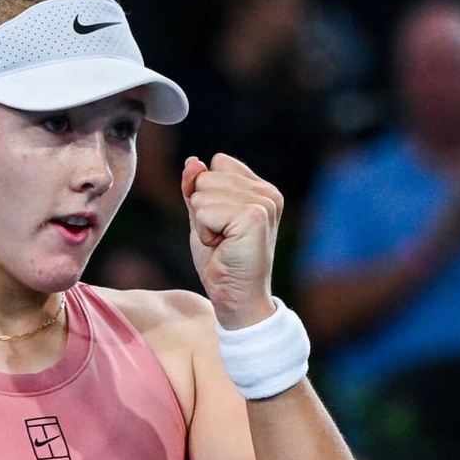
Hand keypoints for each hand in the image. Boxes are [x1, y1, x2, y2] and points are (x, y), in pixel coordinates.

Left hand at [181, 154, 281, 328]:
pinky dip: (205, 232)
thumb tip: (193, 161)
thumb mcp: (202, 217)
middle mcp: (267, 192)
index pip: (217, 163)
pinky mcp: (254, 216)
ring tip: (223, 243)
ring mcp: (263, 203)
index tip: (220, 224)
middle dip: (202, 210)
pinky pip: (204, 210)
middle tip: (222, 238)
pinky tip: (223, 247)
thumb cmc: (221, 261)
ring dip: (203, 223)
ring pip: (202, 193)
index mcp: (260, 188)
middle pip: (206, 177)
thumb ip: (195, 188)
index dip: (205, 194)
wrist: (236, 298)